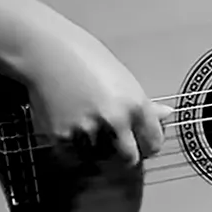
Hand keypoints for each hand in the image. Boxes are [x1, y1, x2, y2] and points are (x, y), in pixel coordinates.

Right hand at [15, 15, 172, 165]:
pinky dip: (72, 147)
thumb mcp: (122, 77)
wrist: (45, 51)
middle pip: (129, 159)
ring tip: (87, 124)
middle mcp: (115, 121)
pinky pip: (73, 156)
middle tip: (115, 142)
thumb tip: (167, 114)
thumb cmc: (85, 57)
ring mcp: (88, 132)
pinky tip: (70, 124)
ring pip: (100, 159)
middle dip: (124, 154)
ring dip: (96, 150)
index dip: (147, 145)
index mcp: (135, 104)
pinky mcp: (62, 138)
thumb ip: (143, 104)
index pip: (153, 143)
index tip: (140, 142)